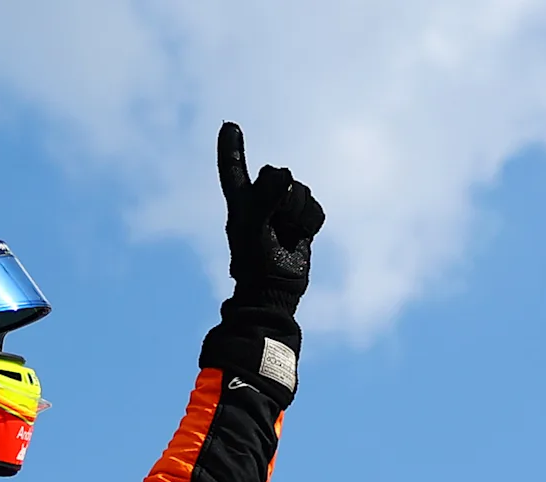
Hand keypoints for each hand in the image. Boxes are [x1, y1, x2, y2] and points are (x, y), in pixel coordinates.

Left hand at [215, 122, 324, 322]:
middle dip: (282, 195)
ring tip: (287, 233)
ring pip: (300, 190)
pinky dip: (310, 222)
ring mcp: (284, 211)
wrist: (275, 290)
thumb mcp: (253, 226)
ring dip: (297, 211)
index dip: (232, 149)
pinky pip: (315, 208)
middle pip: (279, 174)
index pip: (233, 169)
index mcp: (241, 201)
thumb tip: (286, 177)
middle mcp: (261, 201)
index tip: (230, 127)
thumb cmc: (255, 261)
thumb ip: (265, 196)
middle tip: (274, 222)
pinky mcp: (303, 222)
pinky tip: (300, 237)